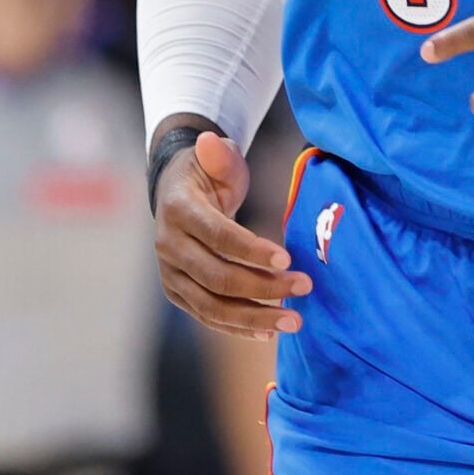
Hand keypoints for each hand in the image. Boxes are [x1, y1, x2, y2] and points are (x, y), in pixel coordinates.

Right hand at [152, 132, 310, 340]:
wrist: (176, 195)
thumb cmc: (207, 174)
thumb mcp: (215, 157)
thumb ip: (219, 154)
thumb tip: (210, 141)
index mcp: (178, 210)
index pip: (217, 236)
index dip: (251, 250)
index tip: (288, 259)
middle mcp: (169, 246)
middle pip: (217, 277)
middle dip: (263, 287)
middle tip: (304, 287)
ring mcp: (171, 273)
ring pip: (212, 306)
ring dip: (255, 317)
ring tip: (294, 321)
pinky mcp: (178, 292)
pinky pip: (208, 316)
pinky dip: (239, 327)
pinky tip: (269, 332)